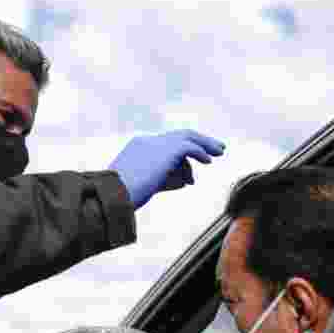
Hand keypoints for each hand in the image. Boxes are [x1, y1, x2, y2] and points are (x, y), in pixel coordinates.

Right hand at [108, 130, 225, 209]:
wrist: (113, 194)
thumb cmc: (123, 196)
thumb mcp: (148, 185)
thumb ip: (168, 179)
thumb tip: (188, 180)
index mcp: (138, 147)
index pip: (166, 145)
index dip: (183, 155)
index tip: (195, 166)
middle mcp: (148, 141)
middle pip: (179, 136)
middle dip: (199, 141)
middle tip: (216, 148)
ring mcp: (156, 144)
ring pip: (187, 137)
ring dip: (205, 144)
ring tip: (220, 151)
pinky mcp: (166, 151)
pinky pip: (189, 148)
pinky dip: (201, 152)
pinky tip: (209, 160)